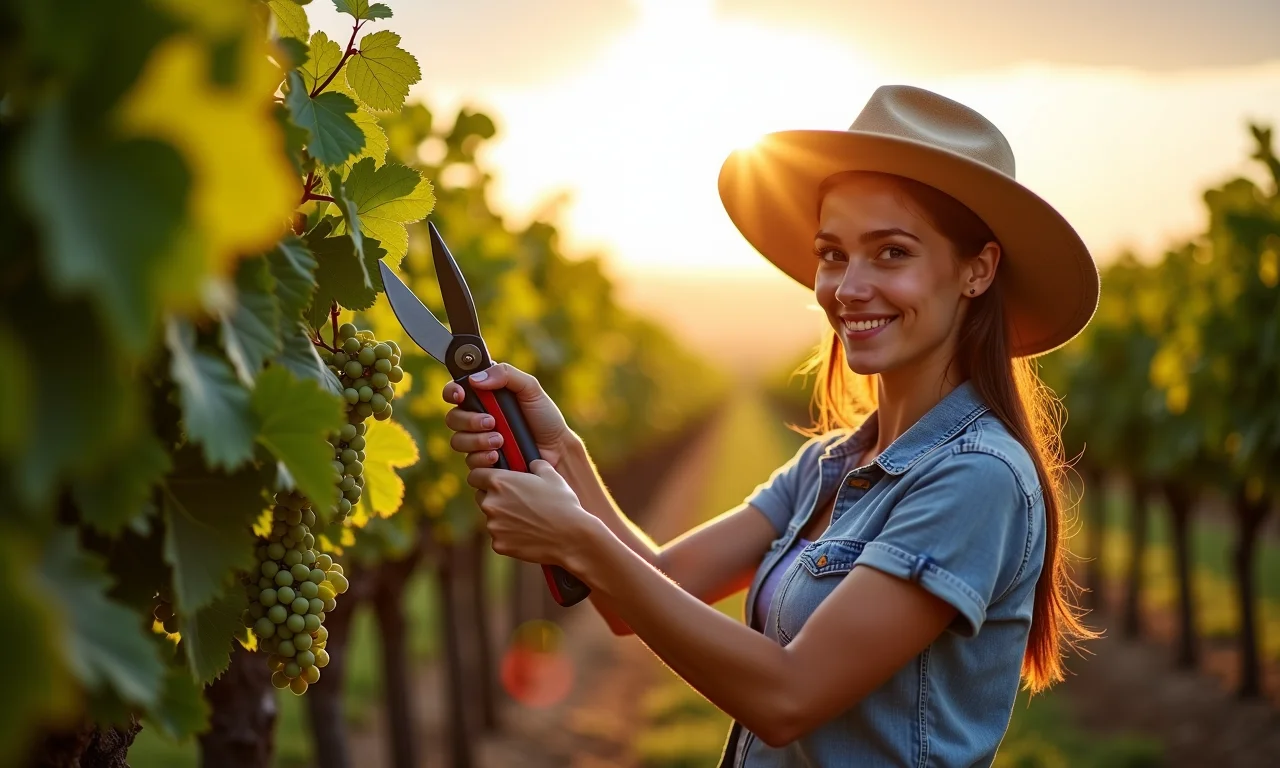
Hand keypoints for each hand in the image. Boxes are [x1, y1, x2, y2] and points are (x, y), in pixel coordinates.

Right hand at [442, 362, 575, 468]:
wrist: (557, 450)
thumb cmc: (545, 417)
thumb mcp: (531, 388)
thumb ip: (506, 375)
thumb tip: (476, 379)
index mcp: (485, 397)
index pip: (456, 391)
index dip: (452, 392)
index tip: (460, 395)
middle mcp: (477, 418)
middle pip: (453, 418)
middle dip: (469, 421)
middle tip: (492, 422)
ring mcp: (479, 441)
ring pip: (458, 441)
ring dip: (477, 440)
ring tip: (500, 441)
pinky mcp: (483, 463)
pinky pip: (469, 462)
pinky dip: (482, 458)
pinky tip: (498, 457)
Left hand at [468, 459, 597, 566]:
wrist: (571, 536)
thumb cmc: (562, 503)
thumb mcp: (551, 475)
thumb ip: (535, 464)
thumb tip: (531, 463)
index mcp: (499, 482)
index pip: (475, 475)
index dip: (483, 476)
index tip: (492, 479)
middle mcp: (490, 503)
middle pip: (481, 496)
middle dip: (493, 496)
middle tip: (515, 500)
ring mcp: (493, 526)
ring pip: (492, 518)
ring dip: (503, 517)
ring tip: (527, 519)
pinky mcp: (499, 545)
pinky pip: (500, 537)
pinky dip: (510, 536)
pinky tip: (529, 534)